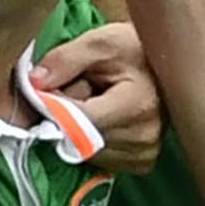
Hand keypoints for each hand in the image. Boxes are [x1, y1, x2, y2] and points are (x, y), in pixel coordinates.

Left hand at [32, 23, 161, 174]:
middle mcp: (144, 137)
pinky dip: (92, 143)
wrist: (170, 64)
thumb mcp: (100, 42)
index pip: (78, 122)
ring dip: (79, 132)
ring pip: (84, 152)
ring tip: (96, 104)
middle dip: (67, 117)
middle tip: (81, 89)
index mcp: (136, 105)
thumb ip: (65, 59)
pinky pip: (100, 159)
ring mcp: (144, 154)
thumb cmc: (134, 49)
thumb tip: (34, 83)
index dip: (55, 107)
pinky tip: (106, 120)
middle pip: (78, 139)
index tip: (48, 91)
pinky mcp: (142, 163)